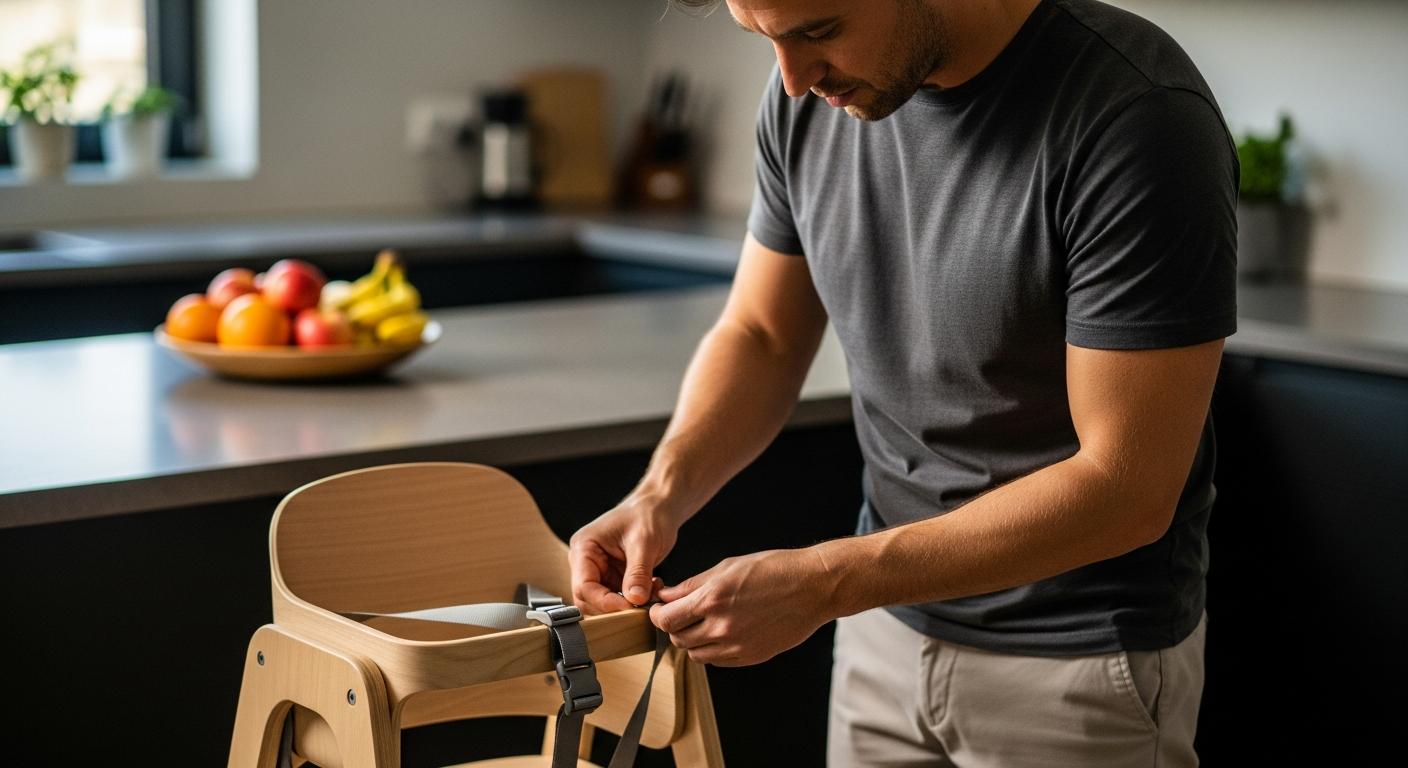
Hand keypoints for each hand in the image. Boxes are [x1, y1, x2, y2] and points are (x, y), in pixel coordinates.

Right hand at [569, 492, 680, 613]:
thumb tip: (635, 600)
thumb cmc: (648, 514)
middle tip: (641, 607)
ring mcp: (600, 570)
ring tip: (651, 592)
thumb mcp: (644, 542)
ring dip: (627, 604)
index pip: (583, 586)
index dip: (604, 602)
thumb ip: (638, 572)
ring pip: (604, 602)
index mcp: (584, 548)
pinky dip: (636, 599)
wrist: (659, 507)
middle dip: (614, 607)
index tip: (630, 606)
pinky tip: (652, 588)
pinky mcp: (614, 577)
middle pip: (589, 599)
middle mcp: (586, 561)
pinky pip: (619, 598)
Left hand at [648, 547, 837, 666]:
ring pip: (695, 654)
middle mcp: (721, 626)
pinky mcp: (750, 657)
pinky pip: (716, 661)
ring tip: (702, 622)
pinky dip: (711, 650)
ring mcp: (736, 646)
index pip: (666, 620)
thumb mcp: (728, 567)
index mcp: (712, 599)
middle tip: (679, 613)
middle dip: (673, 626)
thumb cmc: (773, 569)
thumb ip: (693, 585)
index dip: (657, 614)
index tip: (659, 608)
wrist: (812, 587)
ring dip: (691, 640)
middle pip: (677, 639)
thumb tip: (667, 595)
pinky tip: (721, 632)